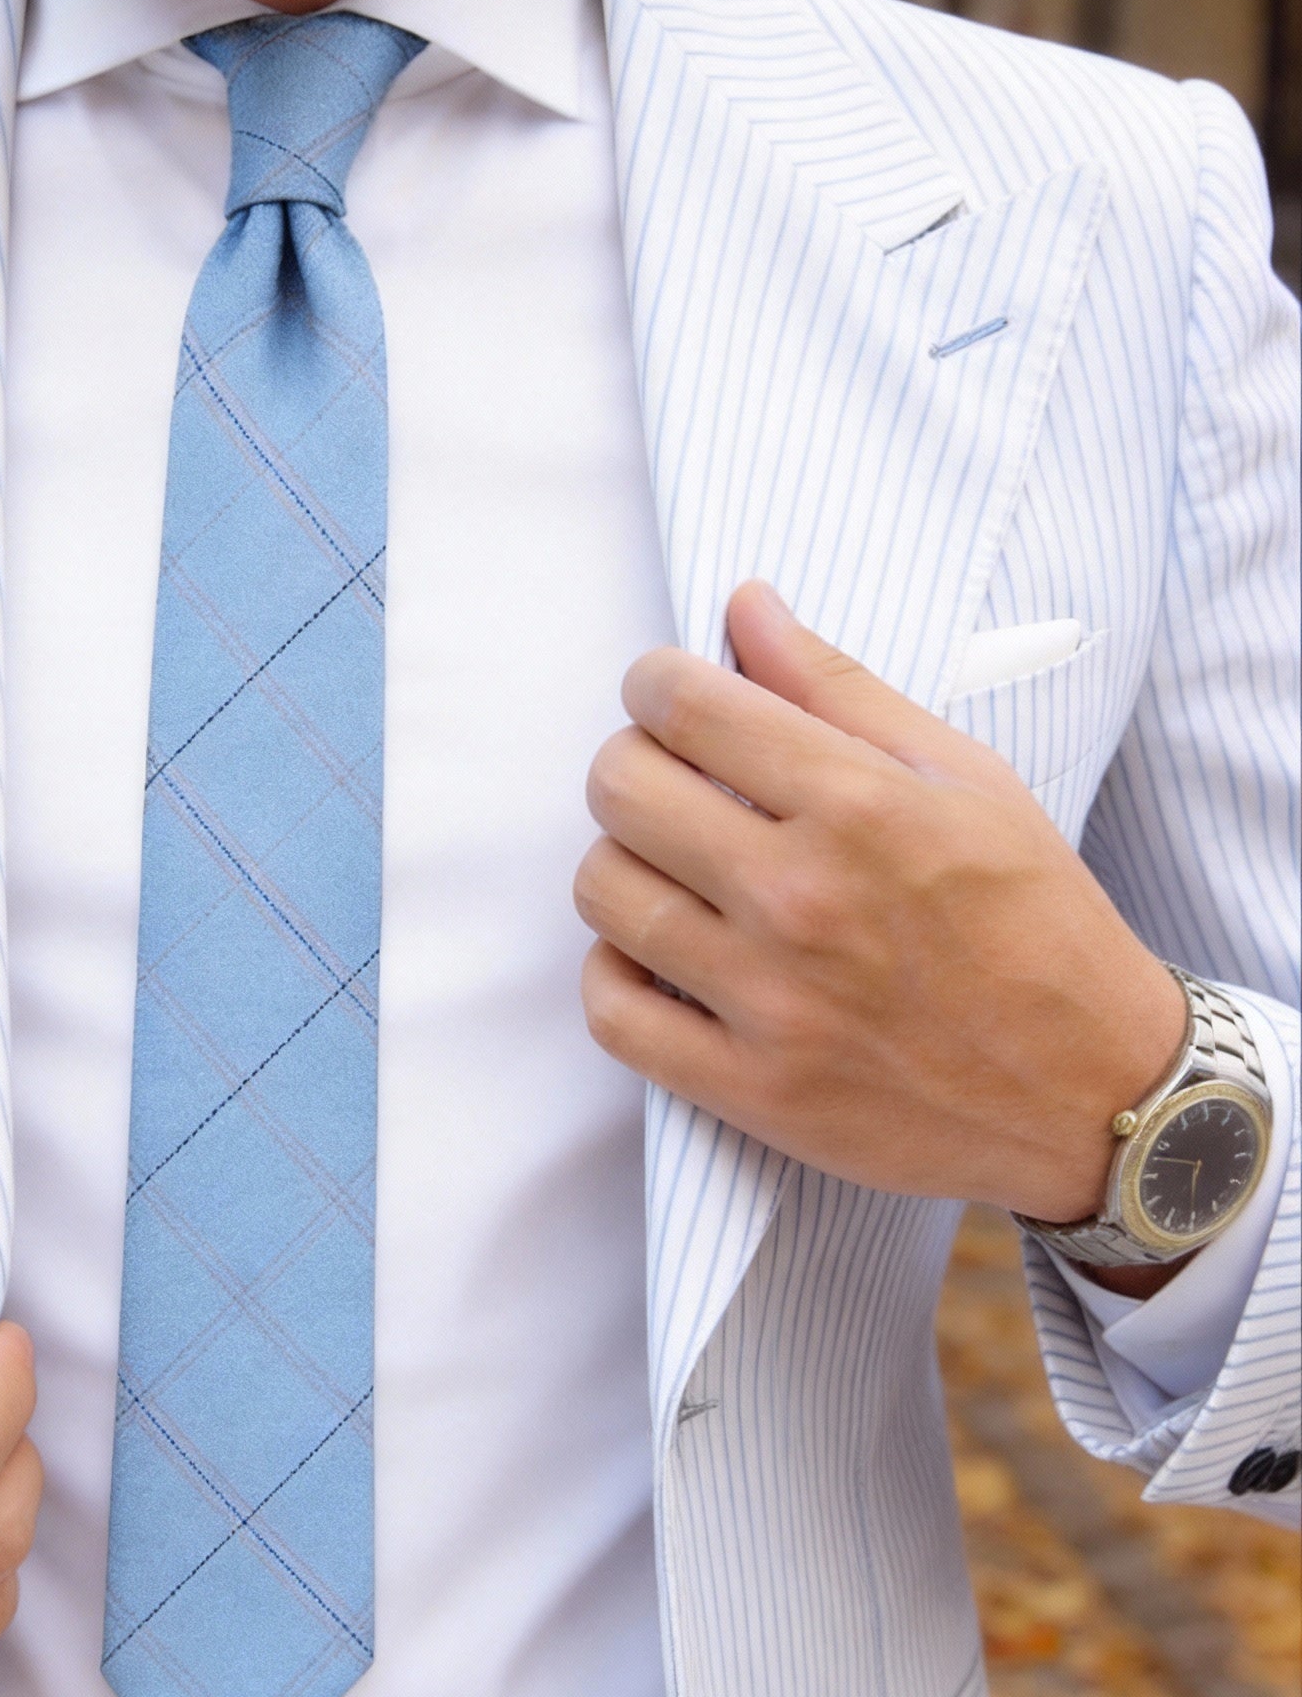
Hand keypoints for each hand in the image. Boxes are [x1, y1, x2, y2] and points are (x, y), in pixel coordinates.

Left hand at [573, 582, 1184, 1223]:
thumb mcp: (965, 779)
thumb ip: (840, 688)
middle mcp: (803, 899)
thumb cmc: (1034, 920)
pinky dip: (614, 973)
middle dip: (632, 764)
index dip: (654, 683)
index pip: (684, 705)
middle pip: (620, 789)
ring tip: (674, 869)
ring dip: (623, 863)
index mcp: (861, 807)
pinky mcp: (749, 1089)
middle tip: (670, 780)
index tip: (667, 696)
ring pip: (603, 891)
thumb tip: (744, 605)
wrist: (1093, 1091)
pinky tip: (658, 954)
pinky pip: (609, 1012)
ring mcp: (770, 1002)